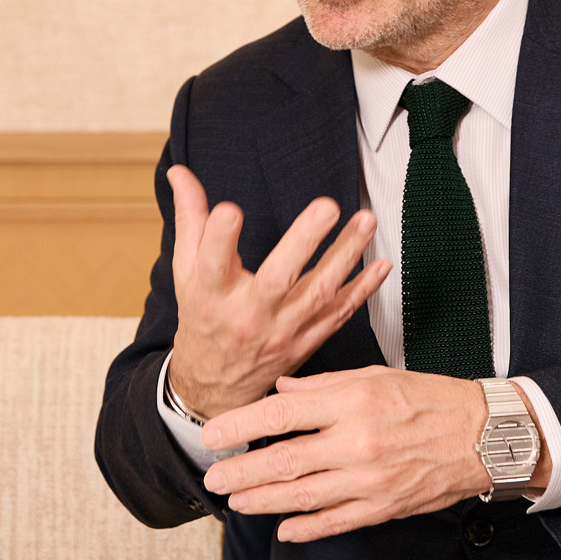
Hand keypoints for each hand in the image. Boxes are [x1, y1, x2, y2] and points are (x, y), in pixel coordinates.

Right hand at [166, 165, 390, 417]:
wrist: (216, 387)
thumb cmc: (203, 318)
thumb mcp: (187, 272)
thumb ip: (191, 220)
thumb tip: (179, 172)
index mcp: (212, 296)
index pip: (213, 264)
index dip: (219, 237)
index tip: (230, 209)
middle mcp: (248, 315)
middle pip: (277, 279)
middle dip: (303, 242)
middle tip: (327, 206)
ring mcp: (282, 331)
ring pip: (318, 293)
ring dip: (346, 255)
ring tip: (366, 220)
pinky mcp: (307, 340)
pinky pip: (339, 313)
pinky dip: (363, 289)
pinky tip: (381, 264)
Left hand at [199, 368, 491, 541]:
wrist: (483, 434)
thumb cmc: (434, 399)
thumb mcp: (378, 375)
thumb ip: (326, 385)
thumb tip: (284, 391)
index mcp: (355, 400)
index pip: (283, 414)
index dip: (241, 425)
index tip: (214, 433)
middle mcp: (358, 441)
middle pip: (284, 460)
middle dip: (241, 471)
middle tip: (214, 476)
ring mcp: (369, 478)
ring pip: (301, 495)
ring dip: (262, 500)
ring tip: (237, 499)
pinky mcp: (382, 506)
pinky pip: (334, 521)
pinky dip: (305, 527)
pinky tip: (284, 527)